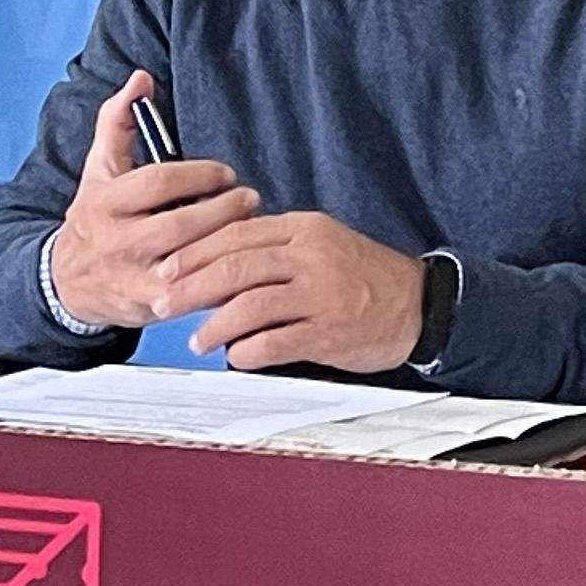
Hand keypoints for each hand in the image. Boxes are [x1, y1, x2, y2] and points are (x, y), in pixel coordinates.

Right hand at [44, 71, 258, 331]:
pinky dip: (218, 280)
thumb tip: (140, 78)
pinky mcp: (147, 306)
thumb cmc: (95, 216)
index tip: (226, 173)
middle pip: (177, 225)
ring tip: (251, 228)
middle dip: (221, 210)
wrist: (66, 281)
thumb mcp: (99, 168)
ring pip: (187, 263)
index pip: (156, 182)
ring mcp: (131, 276)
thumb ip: (118, 121)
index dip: (198, 175)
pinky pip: (190, 295)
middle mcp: (114, 240)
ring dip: (225, 245)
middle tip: (249, 199)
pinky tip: (239, 265)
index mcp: (104, 201)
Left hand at [158, 210, 427, 375]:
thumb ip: (272, 250)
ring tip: (197, 340)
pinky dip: (249, 351)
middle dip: (190, 288)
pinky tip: (237, 356)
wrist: (419, 305)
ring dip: (215, 326)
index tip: (167, 269)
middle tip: (165, 304)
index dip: (194, 253)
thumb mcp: (319, 245)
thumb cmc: (362, 277)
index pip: (235, 233)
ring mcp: (322, 294)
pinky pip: (277, 342)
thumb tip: (212, 268)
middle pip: (235, 267)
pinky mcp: (331, 331)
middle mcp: (311, 256)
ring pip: (251, 305)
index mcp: (303, 229)